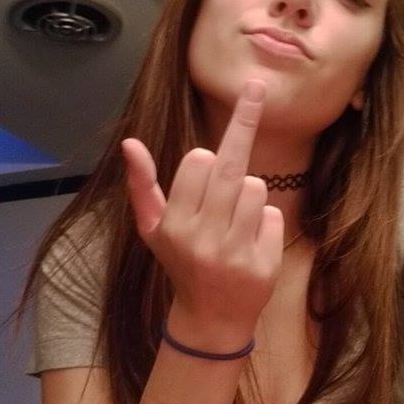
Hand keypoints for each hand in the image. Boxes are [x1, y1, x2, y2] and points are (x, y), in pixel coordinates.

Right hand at [121, 79, 283, 339]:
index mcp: (173, 223)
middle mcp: (202, 237)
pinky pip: (274, 215)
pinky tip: (251, 242)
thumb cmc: (181, 262)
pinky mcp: (263, 265)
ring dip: (250, 195)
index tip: (208, 161)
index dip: (206, 160)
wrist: (211, 318)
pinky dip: (266, 222)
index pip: (200, 160)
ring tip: (235, 220)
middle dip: (246, 121)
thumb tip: (130, 143)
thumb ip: (142, 185)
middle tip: (257, 85)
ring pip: (257, 187)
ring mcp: (234, 253)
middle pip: (232, 166)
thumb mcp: (152, 228)